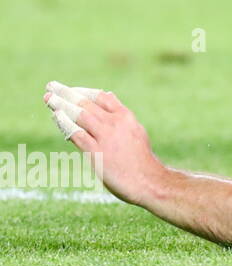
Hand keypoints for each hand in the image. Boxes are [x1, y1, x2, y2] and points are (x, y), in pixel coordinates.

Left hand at [43, 82, 164, 204]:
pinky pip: (77, 133)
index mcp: (126, 117)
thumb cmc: (141, 159)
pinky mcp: (96, 152)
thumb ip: (120, 115)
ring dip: (61, 104)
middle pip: (87, 103)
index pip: (101, 97)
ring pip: (80, 114)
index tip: (70, 90)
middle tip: (51, 86)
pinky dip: (65, 123)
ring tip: (48, 97)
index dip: (83, 91)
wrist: (148, 180)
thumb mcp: (136, 130)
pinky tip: (55, 116)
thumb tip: (109, 95)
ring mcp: (106, 137)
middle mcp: (116, 123)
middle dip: (67, 93)